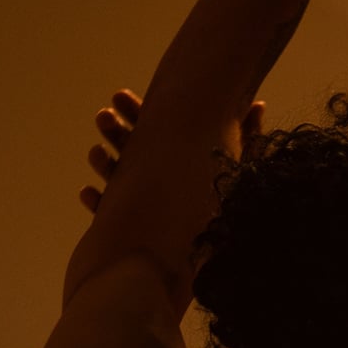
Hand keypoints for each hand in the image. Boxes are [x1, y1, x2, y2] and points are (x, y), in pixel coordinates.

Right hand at [79, 90, 265, 213]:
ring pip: (114, 175)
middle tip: (103, 116)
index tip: (119, 95)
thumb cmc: (230, 200)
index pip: (150, 126)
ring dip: (102, 162)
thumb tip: (259, 103)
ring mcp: (140, 198)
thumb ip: (245, 135)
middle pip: (128, 146)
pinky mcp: (129, 224)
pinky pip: (107, 212)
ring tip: (96, 152)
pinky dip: (97, 202)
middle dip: (113, 130)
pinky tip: (88, 192)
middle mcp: (154, 173)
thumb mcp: (238, 165)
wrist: (220, 252)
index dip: (133, 111)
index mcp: (174, 154)